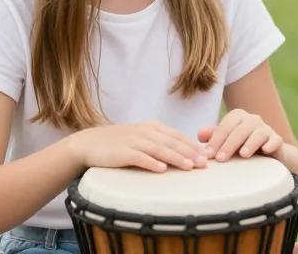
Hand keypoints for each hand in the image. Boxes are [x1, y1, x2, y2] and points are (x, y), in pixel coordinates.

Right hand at [67, 122, 207, 172]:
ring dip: (176, 157)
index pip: (178, 136)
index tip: (208, 156)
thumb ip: (161, 142)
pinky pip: (139, 157)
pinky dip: (151, 163)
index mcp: (153, 127)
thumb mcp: (143, 138)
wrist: (89, 143)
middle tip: (204, 163)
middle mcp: (146, 132)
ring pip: (159, 149)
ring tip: (189, 166)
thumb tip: (185, 153)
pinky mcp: (122, 152)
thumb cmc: (120, 143)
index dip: (193, 146)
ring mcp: (134, 141)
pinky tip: (161, 169)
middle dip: (190, 153)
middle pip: (172, 142)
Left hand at [198, 109, 284, 161]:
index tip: (209, 154)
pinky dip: (271, 144)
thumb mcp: (226, 141)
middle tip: (220, 159)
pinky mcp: (277, 140)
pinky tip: (266, 150)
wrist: (266, 153)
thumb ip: (214, 136)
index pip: (226, 126)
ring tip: (242, 155)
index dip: (216, 139)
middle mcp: (252, 120)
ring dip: (250, 143)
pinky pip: (275, 140)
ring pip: (258, 133)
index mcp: (238, 117)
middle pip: (240, 129)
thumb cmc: (240, 145)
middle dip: (229, 144)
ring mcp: (266, 129)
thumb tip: (200, 135)